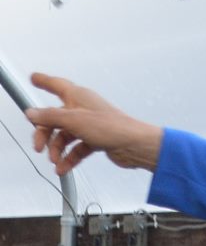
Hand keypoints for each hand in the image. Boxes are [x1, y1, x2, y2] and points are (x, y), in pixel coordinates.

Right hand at [26, 73, 162, 175]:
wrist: (134, 146)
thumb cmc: (111, 127)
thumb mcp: (73, 120)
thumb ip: (50, 116)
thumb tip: (31, 113)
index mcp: (78, 96)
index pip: (56, 85)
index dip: (44, 81)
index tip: (34, 78)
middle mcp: (83, 109)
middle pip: (55, 118)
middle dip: (45, 133)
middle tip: (39, 147)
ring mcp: (90, 125)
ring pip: (65, 136)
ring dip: (57, 149)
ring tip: (55, 161)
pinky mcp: (96, 140)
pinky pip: (77, 149)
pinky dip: (69, 158)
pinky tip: (63, 167)